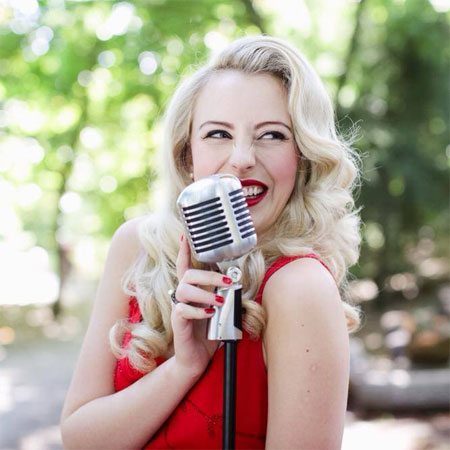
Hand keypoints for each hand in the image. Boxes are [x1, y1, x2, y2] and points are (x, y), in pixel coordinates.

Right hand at [171, 234, 232, 377]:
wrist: (196, 358)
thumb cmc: (209, 333)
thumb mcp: (222, 312)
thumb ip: (227, 298)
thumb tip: (239, 286)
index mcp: (192, 290)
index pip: (185, 265)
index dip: (185, 250)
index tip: (186, 234)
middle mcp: (183, 296)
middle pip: (188, 274)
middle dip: (209, 274)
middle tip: (227, 282)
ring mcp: (178, 308)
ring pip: (184, 289)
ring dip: (205, 293)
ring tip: (220, 301)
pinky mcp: (177, 322)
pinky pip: (183, 310)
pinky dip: (198, 310)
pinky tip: (210, 314)